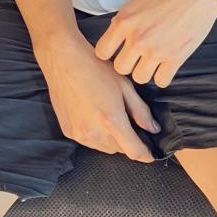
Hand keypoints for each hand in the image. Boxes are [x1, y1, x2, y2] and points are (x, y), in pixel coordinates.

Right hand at [35, 32, 162, 162]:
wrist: (63, 61)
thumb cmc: (96, 69)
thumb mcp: (125, 86)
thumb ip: (141, 111)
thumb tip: (153, 129)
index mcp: (111, 120)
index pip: (133, 151)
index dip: (145, 155)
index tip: (151, 154)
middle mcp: (94, 132)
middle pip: (119, 150)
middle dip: (127, 141)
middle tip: (128, 122)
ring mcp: (79, 134)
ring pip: (104, 147)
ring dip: (111, 139)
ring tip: (109, 116)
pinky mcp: (68, 131)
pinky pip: (89, 141)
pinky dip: (96, 134)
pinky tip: (94, 115)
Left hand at [93, 0, 216, 87]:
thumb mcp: (138, 1)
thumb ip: (126, 21)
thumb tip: (116, 36)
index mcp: (124, 21)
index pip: (102, 52)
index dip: (110, 52)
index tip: (118, 49)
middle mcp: (137, 38)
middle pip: (120, 68)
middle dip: (128, 62)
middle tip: (138, 55)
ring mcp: (156, 50)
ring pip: (139, 78)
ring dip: (145, 70)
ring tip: (153, 60)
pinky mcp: (176, 58)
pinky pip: (161, 81)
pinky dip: (163, 75)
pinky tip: (167, 64)